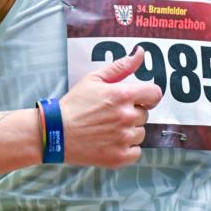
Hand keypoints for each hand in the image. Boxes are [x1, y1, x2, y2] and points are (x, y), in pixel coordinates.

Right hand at [60, 46, 162, 167]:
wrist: (55, 132)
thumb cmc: (73, 105)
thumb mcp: (94, 79)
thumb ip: (120, 67)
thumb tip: (140, 53)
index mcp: (123, 95)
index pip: (154, 94)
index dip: (147, 96)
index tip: (137, 100)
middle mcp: (127, 116)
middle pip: (145, 115)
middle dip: (131, 114)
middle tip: (110, 116)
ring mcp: (124, 138)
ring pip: (140, 133)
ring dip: (129, 132)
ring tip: (107, 130)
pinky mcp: (120, 156)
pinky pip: (136, 151)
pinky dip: (126, 148)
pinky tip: (110, 143)